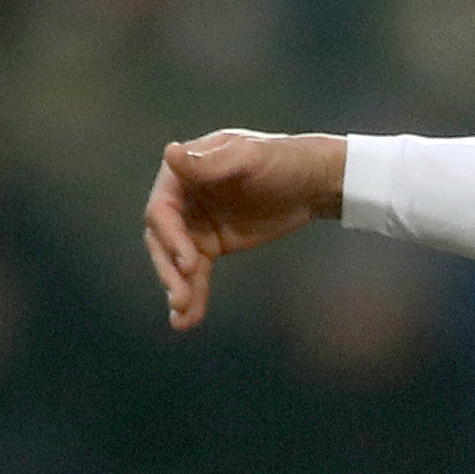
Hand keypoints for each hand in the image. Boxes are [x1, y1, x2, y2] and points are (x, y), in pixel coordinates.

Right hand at [142, 129, 347, 329]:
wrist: (312, 181)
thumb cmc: (281, 159)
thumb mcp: (248, 156)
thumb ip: (210, 163)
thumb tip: (170, 153)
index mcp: (182, 173)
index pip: (162, 210)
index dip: (170, 238)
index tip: (189, 263)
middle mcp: (182, 199)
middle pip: (162, 240)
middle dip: (169, 270)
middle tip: (180, 298)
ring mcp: (196, 225)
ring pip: (176, 262)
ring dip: (178, 289)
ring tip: (183, 317)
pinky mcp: (213, 246)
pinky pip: (197, 274)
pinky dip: (194, 295)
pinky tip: (189, 320)